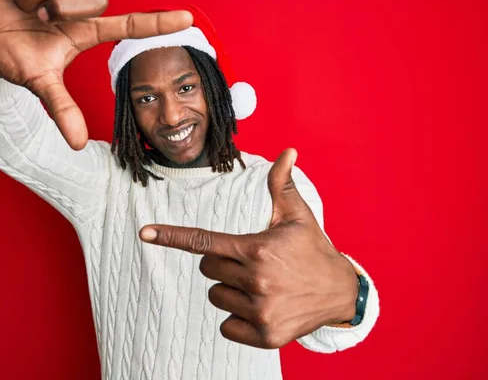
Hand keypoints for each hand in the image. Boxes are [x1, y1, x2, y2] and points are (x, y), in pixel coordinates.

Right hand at [0, 0, 192, 149]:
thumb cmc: (17, 56)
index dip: (158, 23)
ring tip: (21, 5)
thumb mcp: (39, 81)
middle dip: (64, 10)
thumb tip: (79, 144)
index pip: (129, 25)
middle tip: (40, 18)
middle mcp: (78, 3)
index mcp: (85, 31)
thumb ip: (62, 108)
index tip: (188, 20)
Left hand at [139, 149, 358, 348]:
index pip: (204, 241)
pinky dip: (238, 318)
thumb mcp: (299, 216)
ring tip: (261, 286)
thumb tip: (288, 151)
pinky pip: (227, 326)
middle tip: (252, 263)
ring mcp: (261, 311)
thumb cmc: (314, 250)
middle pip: (208, 270)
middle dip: (223, 264)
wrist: (342, 293)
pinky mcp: (266, 336)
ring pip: (216, 297)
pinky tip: (263, 308)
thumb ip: (282, 185)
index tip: (145, 233)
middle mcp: (256, 281)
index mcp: (257, 249)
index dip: (171, 236)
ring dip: (231, 291)